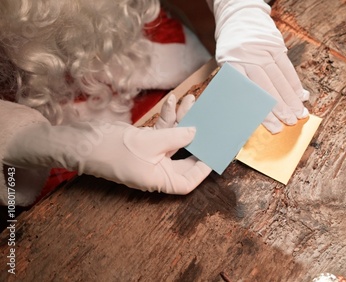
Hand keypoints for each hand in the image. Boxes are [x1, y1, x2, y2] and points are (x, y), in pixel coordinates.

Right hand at [4, 94, 210, 194]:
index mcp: (159, 180)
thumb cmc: (111, 149)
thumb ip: (176, 137)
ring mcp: (149, 155)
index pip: (188, 181)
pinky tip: (172, 101)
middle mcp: (156, 170)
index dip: (203, 169)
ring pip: (173, 138)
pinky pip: (160, 131)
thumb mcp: (149, 142)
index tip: (216, 152)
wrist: (78, 140)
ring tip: (191, 100)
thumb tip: (196, 133)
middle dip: (197, 136)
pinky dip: (165, 117)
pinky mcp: (142, 142)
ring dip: (181, 119)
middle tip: (211, 122)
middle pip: (184, 156)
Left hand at [211, 0, 309, 133]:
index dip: (263, 112)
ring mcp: (264, 52)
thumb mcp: (228, 65)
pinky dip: (294, 83)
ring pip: (279, 79)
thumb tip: (253, 112)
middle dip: (281, 108)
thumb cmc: (231, 49)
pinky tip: (300, 96)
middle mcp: (249, 59)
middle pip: (267, 89)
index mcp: (233, 66)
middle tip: (290, 123)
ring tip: (299, 113)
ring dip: (291, 98)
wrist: (238, 18)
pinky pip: (287, 67)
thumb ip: (239, 86)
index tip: (274, 126)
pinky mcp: (275, 46)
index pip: (250, 95)